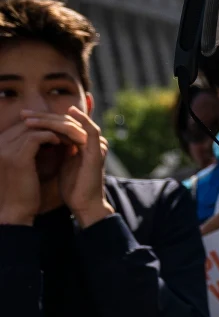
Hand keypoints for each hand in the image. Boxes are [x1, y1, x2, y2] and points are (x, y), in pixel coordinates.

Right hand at [0, 121, 60, 224]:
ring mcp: (5, 149)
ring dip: (53, 129)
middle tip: (67, 128)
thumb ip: (30, 149)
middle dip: (49, 124)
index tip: (59, 128)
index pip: (21, 125)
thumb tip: (49, 134)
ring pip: (32, 127)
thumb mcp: (25, 165)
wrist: (16, 211)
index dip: (42, 124)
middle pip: (26, 123)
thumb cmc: (23, 190)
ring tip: (66, 135)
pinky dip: (50, 137)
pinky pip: (36, 137)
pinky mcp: (17, 157)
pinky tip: (60, 143)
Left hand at [24, 107, 112, 227]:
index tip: (23, 117)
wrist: (84, 204)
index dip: (44, 118)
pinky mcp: (98, 152)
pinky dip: (82, 119)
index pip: (63, 124)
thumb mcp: (62, 162)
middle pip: (67, 121)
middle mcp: (92, 141)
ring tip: (30, 120)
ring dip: (50, 120)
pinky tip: (68, 112)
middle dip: (43, 116)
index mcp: (84, 143)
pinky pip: (90, 131)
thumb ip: (60, 147)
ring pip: (74, 124)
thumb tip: (42, 135)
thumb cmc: (72, 187)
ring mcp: (96, 145)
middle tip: (23, 114)